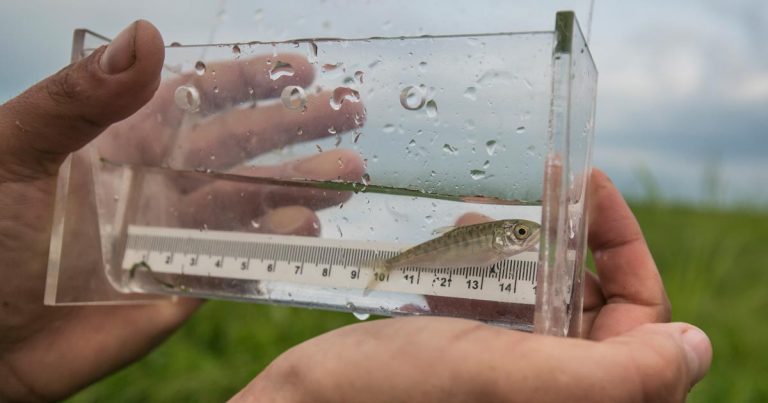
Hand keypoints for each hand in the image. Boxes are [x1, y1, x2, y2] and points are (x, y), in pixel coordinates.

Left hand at [0, 20, 362, 400]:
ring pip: (250, 206)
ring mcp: (172, 237)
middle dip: (297, 130)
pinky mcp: (177, 288)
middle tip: (350, 113)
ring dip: (300, 188)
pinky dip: (272, 247)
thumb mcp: (17, 147)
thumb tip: (145, 35)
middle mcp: (157, 184)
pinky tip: (305, 229)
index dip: (251, 80)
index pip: (198, 99)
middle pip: (241, 149)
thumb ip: (81, 98)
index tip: (302, 67)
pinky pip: (235, 263)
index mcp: (122, 141)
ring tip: (347, 173)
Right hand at [236, 169, 711, 402]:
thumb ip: (615, 375)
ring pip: (539, 294)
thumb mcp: (509, 379)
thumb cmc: (392, 395)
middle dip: (559, 241)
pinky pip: (495, 303)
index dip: (623, 246)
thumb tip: (696, 347)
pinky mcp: (471, 362)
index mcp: (579, 401)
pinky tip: (449, 245)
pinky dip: (478, 267)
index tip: (588, 183)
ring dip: (514, 247)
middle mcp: (553, 392)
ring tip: (476, 217)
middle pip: (590, 300)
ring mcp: (511, 378)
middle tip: (528, 191)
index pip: (644, 320)